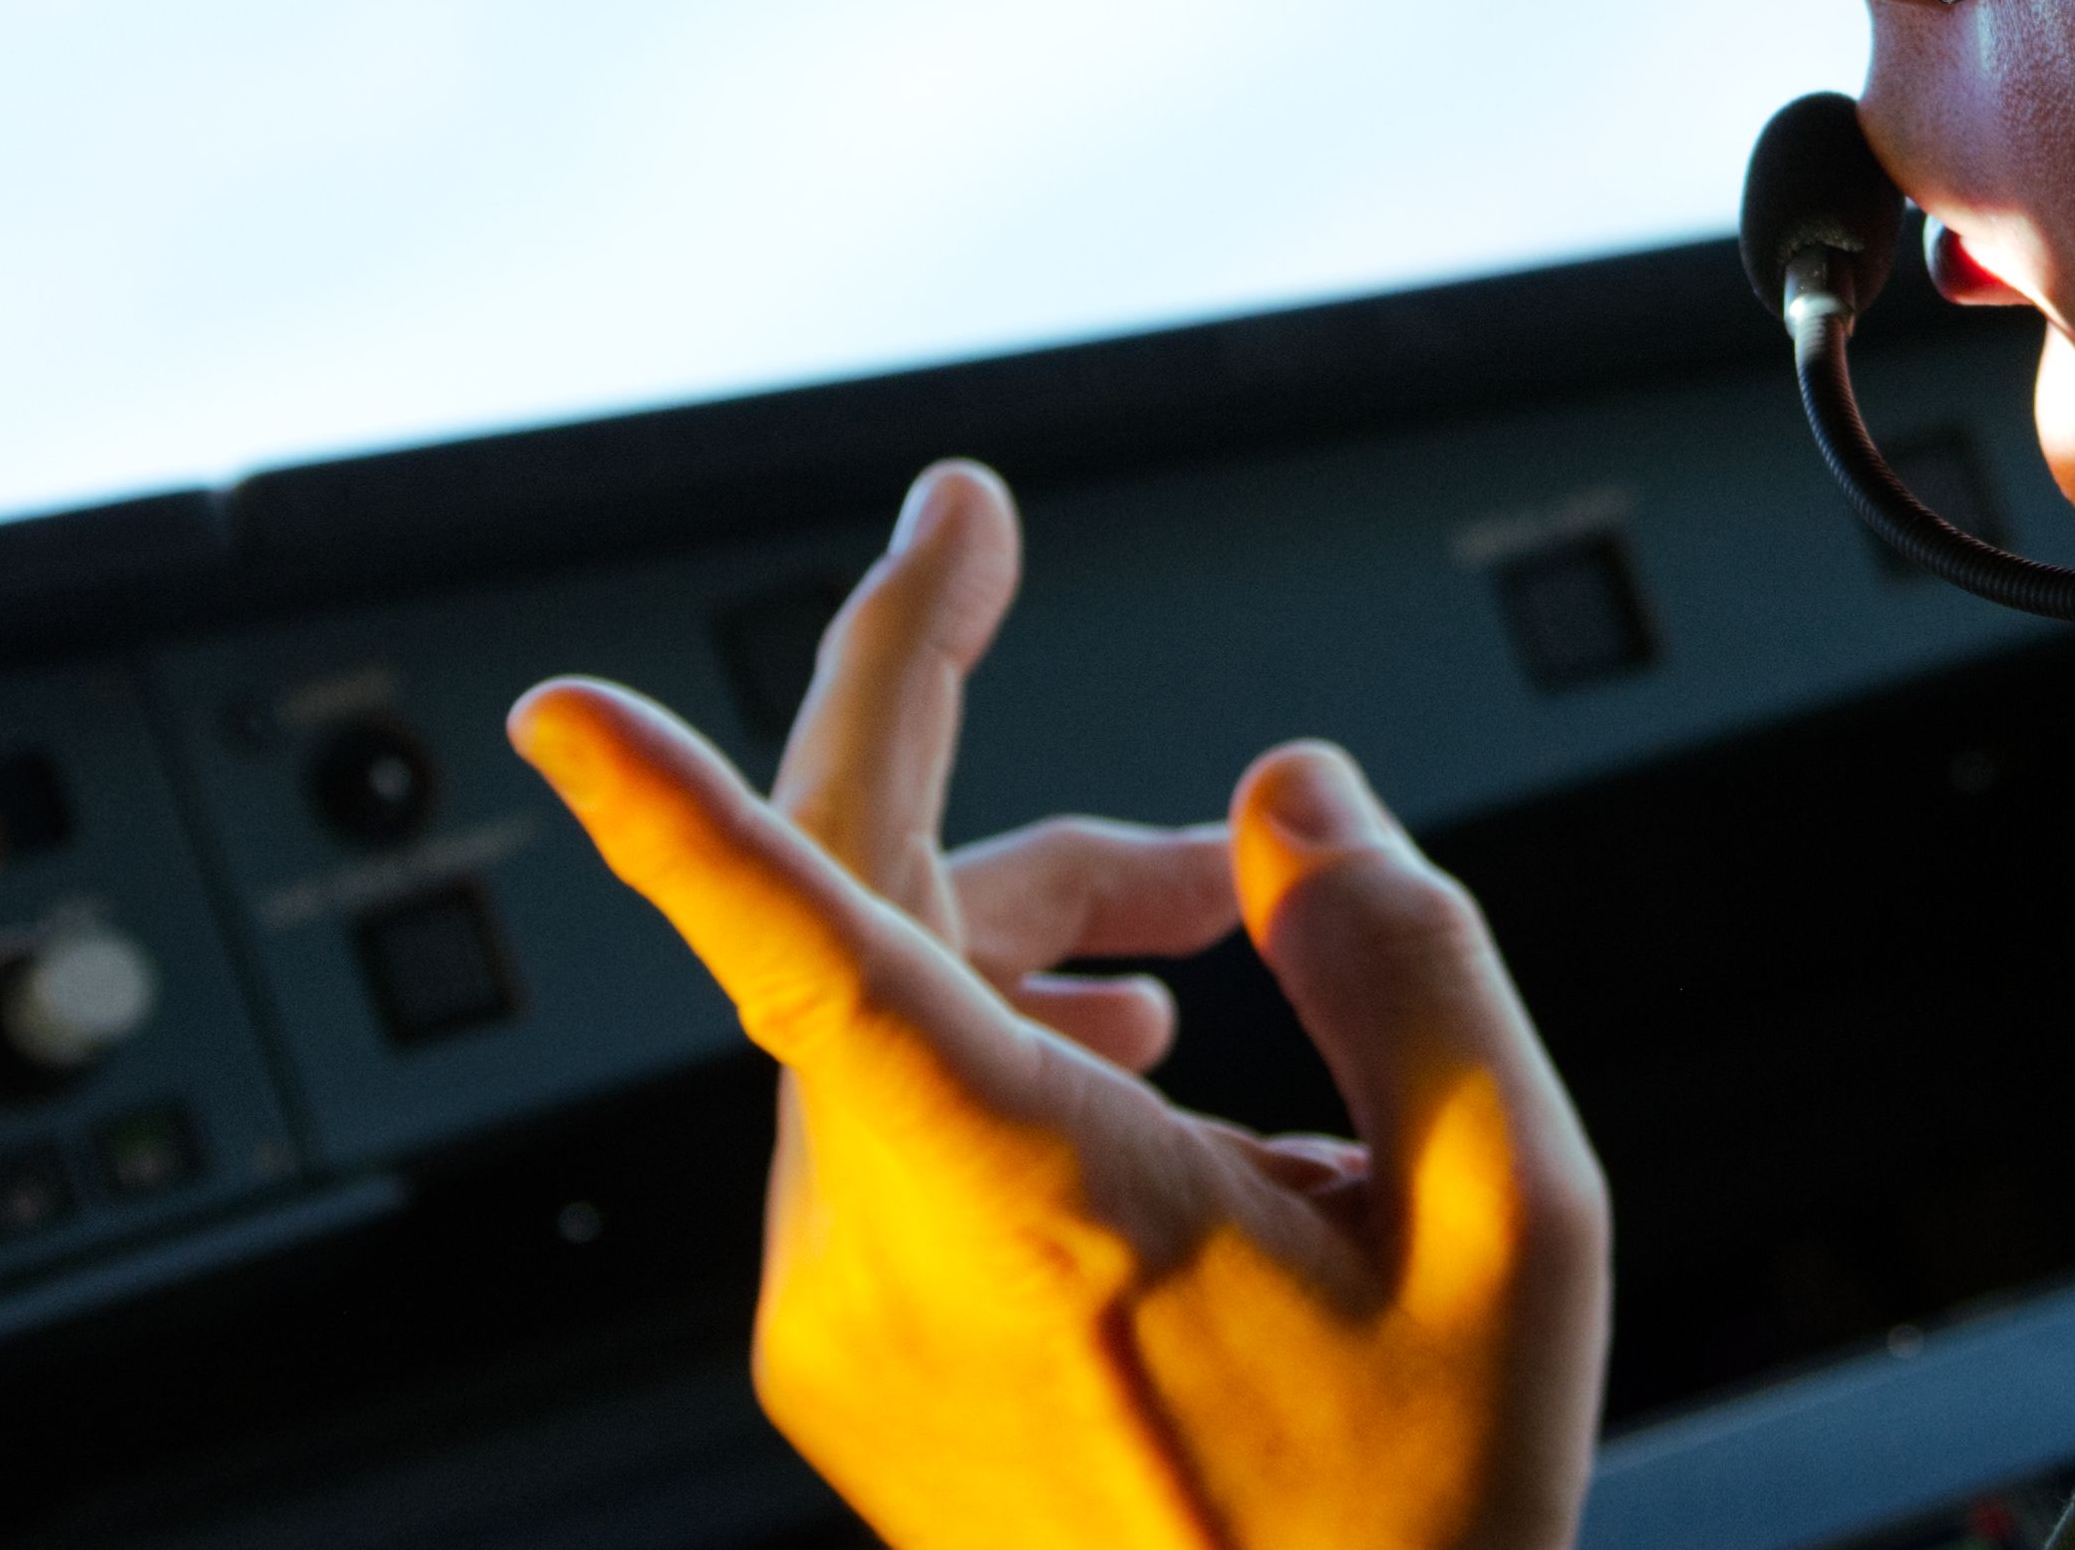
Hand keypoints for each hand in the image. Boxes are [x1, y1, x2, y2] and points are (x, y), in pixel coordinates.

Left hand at [515, 462, 1609, 1549]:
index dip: (674, 808)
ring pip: (872, 1005)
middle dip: (985, 755)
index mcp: (1021, 1202)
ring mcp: (842, 1329)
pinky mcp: (847, 1374)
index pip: (801, 944)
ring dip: (1030, 917)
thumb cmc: (1407, 1536)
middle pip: (862, 901)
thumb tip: (1291, 798)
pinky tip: (1159, 1090)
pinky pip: (879, 1124)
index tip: (560, 706)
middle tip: (1039, 617)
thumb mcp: (1514, 1221)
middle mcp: (880, 1262)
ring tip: (1228, 952)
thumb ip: (1406, 962)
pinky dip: (1000, 1041)